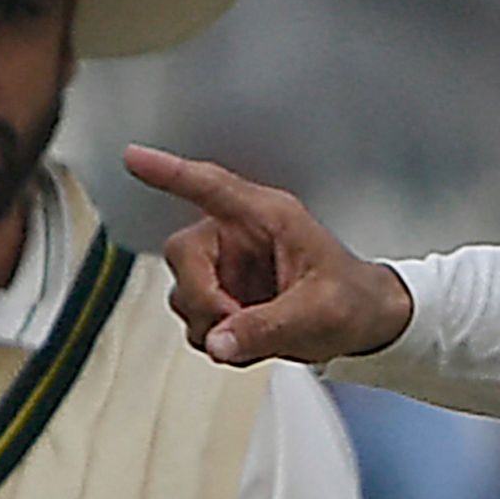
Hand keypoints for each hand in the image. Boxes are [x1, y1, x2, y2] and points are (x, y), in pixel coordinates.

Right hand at [123, 145, 415, 366]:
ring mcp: (228, 269)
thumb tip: (219, 341)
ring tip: (258, 332)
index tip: (134, 157)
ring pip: (184, 294)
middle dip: (203, 297)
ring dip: (212, 324)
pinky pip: (197, 322)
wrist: (366, 325)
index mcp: (267, 218)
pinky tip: (250, 338)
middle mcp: (239, 237)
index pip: (211, 188)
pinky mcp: (224, 299)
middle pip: (183, 254)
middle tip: (235, 322)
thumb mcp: (319, 314)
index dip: (170, 172)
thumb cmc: (353, 298)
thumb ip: (267, 327)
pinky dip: (219, 339)